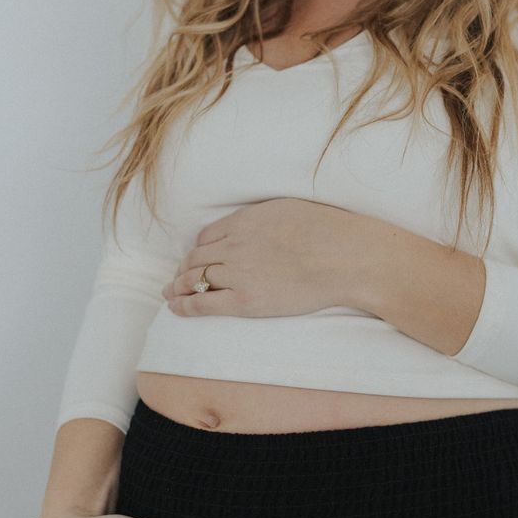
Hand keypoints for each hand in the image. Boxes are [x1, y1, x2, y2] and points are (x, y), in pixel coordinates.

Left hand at [161, 198, 366, 317]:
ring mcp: (238, 273)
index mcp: (246, 221)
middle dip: (184, 268)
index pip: (208, 236)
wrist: (345, 257)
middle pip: (197, 257)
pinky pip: (203, 303)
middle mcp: (235, 244)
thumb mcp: (291, 210)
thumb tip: (260, 224)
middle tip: (176, 278)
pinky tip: (175, 308)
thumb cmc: (330, 233)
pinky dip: (184, 305)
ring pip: (195, 279)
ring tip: (171, 294)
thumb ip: (266, 218)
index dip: (198, 249)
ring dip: (179, 286)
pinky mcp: (245, 300)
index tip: (196, 257)